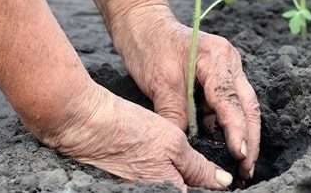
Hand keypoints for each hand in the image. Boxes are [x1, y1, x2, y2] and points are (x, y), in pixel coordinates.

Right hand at [41, 82, 233, 191]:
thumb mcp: (173, 144)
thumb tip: (223, 183)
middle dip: (200, 184)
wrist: (85, 125)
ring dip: (184, 180)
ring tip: (185, 163)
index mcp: (170, 192)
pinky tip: (166, 163)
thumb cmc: (129, 130)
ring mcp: (139, 192)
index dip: (213, 188)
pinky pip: (157, 185)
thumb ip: (199, 168)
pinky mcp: (130, 186)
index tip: (224, 180)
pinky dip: (166, 177)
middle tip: (211, 171)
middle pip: (186, 192)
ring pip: (172, 189)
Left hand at [110, 4, 260, 179]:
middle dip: (250, 138)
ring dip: (243, 132)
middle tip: (248, 168)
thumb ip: (175, 114)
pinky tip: (224, 142)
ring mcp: (228, 67)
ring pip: (243, 105)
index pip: (231, 101)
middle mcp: (230, 61)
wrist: (142, 22)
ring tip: (242, 161)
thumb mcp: (160, 83)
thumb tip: (184, 146)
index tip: (240, 155)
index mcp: (218, 58)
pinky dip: (228, 123)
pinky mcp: (220, 75)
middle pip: (248, 105)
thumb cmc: (149, 46)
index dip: (237, 131)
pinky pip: (229, 102)